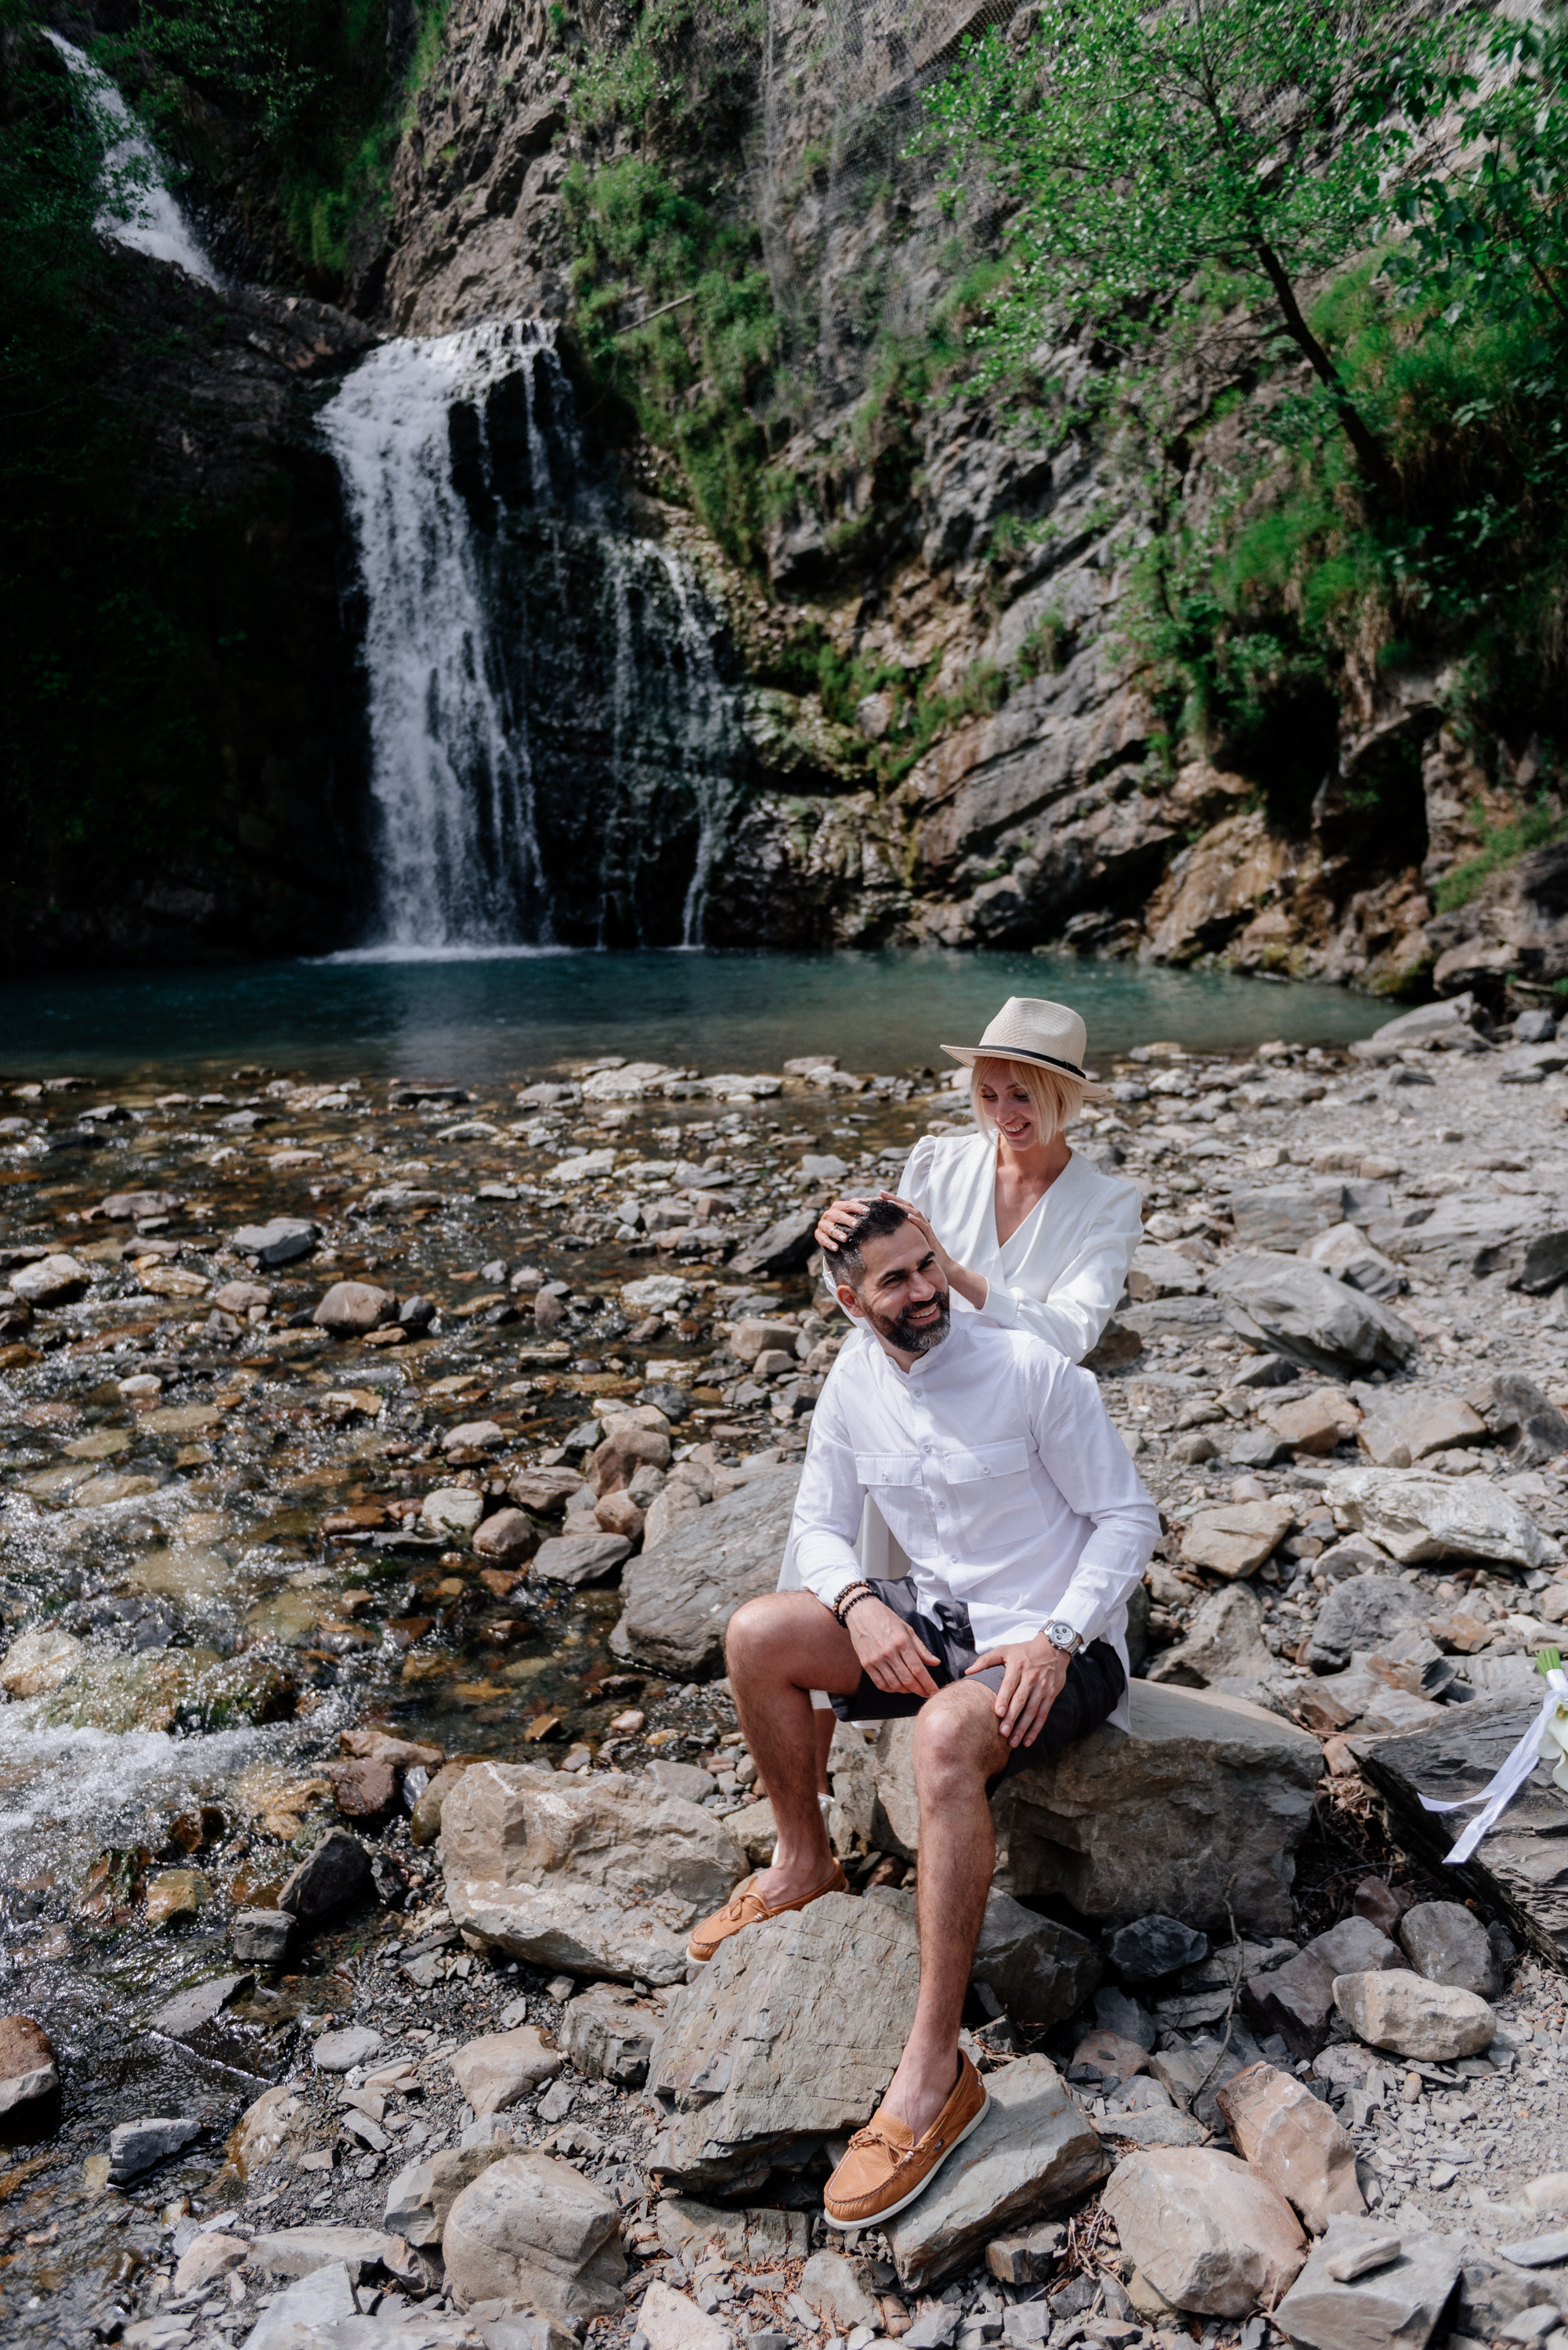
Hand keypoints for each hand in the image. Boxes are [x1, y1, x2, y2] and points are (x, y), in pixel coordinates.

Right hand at [815, 1194, 873, 1253]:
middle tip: (857, 1225)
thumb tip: (879, 1198)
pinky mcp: (818, 1235)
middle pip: (838, 1215)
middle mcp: (829, 1214)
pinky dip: (829, 1243)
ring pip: (829, 1227)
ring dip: (836, 1233)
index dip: (858, 1207)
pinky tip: (836, 1248)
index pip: (848, 1205)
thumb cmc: (849, 1222)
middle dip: (847, 1220)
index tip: (868, 1211)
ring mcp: (823, 1224)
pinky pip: (822, 1239)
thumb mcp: (856, 1214)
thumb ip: (866, 1206)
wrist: (835, 1235)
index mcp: (838, 1207)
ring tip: (845, 1238)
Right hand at [845, 1597, 940, 1697]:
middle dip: (920, 1690)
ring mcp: (876, 1659)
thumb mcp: (907, 1629)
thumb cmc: (886, 1619)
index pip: (918, 1669)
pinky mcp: (866, 1664)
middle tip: (927, 1694)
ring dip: (906, 1691)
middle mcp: (889, 1652)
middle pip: (907, 1680)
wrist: (861, 1612)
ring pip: (894, 1685)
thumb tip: (936, 1662)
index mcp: (902, 1642)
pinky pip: (880, 1684)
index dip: (928, 1683)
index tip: (934, 1691)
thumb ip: (921, 1648)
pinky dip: (891, 1689)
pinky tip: (897, 1686)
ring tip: (913, 1688)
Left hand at [878, 1194, 959, 1283]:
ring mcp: (926, 1229)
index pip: (902, 1208)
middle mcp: (920, 1222)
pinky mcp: (930, 1237)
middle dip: (894, 1199)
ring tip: (890, 1203)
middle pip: (907, 1206)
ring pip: (915, 1213)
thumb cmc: (923, 1255)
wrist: (942, 1265)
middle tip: (880, 1193)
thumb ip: (901, 1236)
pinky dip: (916, 1221)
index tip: (878, 1196)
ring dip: (902, 1207)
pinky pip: (924, 1227)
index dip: (891, 1201)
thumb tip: (883, 1234)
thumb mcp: (909, 1243)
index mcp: (915, 1223)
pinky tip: (908, 1217)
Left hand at [965, 1633, 1070, 1748]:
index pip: (1010, 1684)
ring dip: (1023, 1728)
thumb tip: (967, 1671)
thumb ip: (985, 1660)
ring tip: (1012, 1742)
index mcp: (1017, 1666)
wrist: (1053, 1648)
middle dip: (1012, 1718)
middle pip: (1021, 1700)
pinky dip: (1035, 1729)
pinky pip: (1043, 1714)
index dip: (1004, 1699)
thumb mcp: (1005, 1650)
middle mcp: (1031, 1677)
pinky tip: (1027, 1741)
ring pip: (1032, 1710)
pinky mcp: (1051, 1695)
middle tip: (1002, 1733)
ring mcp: (1042, 1687)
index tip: (997, 1713)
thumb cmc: (1024, 1651)